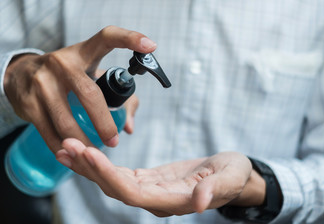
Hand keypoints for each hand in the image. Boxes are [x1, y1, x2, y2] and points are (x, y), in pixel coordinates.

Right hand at [4, 26, 154, 152]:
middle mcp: (62, 64)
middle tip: (114, 141)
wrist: (20, 75)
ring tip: (95, 153)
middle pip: (91, 95)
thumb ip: (118, 98)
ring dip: (84, 143)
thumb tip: (128, 127)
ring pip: (67, 122)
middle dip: (105, 124)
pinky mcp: (28, 102)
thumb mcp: (90, 76)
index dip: (130, 39)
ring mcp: (43, 83)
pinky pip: (50, 133)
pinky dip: (64, 147)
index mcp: (83, 53)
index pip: (107, 37)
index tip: (151, 46)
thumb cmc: (67, 76)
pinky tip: (73, 153)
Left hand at [56, 138, 265, 216]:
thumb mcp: (230, 178)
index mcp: (173, 200)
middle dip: (90, 168)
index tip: (89, 153)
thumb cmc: (233, 175)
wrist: (230, 174)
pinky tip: (85, 152)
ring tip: (65, 147)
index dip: (109, 176)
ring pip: (112, 181)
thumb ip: (215, 189)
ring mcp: (150, 190)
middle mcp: (156, 199)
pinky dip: (101, 163)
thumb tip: (200, 203)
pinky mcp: (149, 179)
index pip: (132, 192)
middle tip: (66, 145)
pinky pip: (119, 173)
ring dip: (88, 165)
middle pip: (114, 188)